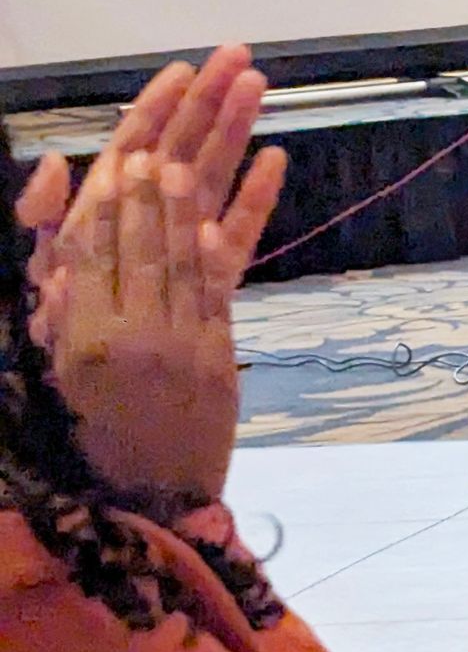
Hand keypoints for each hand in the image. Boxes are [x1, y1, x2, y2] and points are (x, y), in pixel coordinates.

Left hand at [16, 44, 283, 315]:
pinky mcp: (219, 272)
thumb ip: (45, 217)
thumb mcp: (46, 267)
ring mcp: (187, 240)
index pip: (134, 140)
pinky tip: (274, 161)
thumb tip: (56, 163)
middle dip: (207, 99)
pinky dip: (257, 196)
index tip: (185, 69)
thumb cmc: (70, 328)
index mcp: (106, 206)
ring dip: (235, 130)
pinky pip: (240, 229)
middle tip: (239, 57)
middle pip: (182, 145)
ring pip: (213, 174)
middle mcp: (150, 214)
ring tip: (259, 87)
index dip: (157, 103)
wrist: (114, 404)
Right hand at [37, 151, 257, 508]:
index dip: (104, 209)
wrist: (157, 496)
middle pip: (138, 251)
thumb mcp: (64, 377)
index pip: (93, 260)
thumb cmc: (100, 434)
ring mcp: (182, 347)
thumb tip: (63, 267)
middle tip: (149, 156)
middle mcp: (132, 339)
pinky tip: (212, 222)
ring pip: (180, 264)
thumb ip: (64, 317)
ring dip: (181, 212)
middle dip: (144, 198)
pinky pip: (217, 295)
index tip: (113, 167)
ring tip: (179, 170)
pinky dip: (215, 255)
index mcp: (85, 342)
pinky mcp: (220, 358)